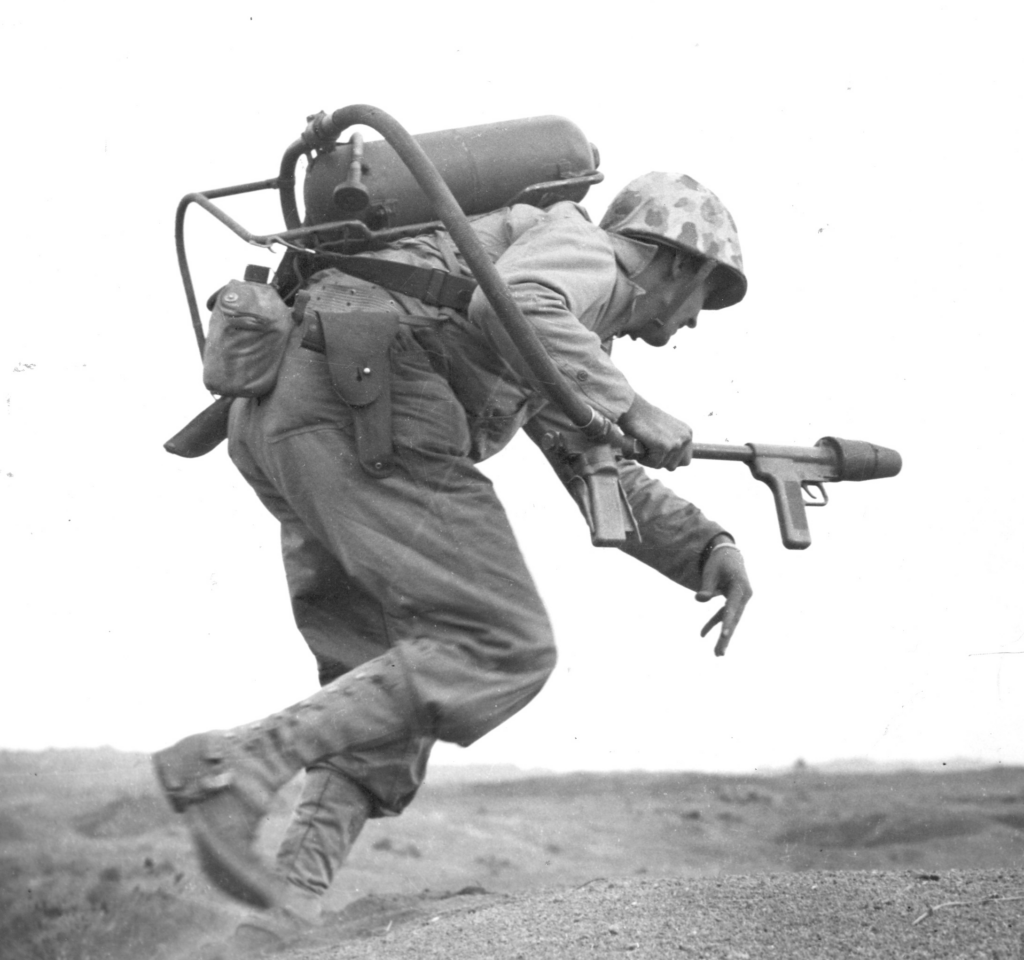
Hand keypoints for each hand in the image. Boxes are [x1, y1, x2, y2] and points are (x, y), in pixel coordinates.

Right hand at [618, 394, 692, 469]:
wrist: (632, 408)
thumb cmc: (643, 419)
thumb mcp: (664, 430)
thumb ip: (670, 443)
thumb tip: (672, 461)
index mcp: (687, 434)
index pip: (685, 461)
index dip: (669, 461)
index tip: (658, 454)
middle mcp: (685, 438)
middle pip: (673, 466)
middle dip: (658, 461)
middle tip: (648, 447)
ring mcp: (676, 443)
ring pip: (661, 465)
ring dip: (649, 458)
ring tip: (643, 442)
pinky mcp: (665, 447)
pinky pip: (653, 463)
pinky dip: (643, 457)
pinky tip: (640, 444)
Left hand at [695, 540, 751, 655]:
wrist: (727, 553)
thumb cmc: (719, 562)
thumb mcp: (711, 572)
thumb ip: (706, 586)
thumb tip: (699, 599)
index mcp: (741, 588)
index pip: (733, 608)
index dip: (728, 622)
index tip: (725, 635)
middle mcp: (743, 596)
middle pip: (734, 619)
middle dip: (726, 637)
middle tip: (719, 654)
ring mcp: (739, 600)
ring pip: (730, 620)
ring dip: (722, 636)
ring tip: (717, 654)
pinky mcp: (733, 601)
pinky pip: (723, 614)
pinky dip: (714, 623)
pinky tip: (703, 634)